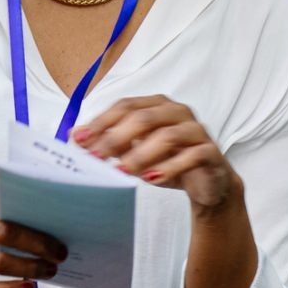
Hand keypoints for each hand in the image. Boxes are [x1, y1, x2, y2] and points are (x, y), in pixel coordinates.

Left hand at [73, 95, 238, 211]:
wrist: (207, 182)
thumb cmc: (169, 160)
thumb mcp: (135, 151)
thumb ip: (110, 141)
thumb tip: (76, 136)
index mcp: (158, 105)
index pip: (126, 106)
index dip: (102, 122)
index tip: (81, 140)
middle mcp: (178, 112)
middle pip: (145, 118)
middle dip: (117, 137)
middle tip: (97, 157)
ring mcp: (196, 131)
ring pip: (168, 135)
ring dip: (141, 154)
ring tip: (123, 170)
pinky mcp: (211, 152)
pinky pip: (192, 156)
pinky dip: (170, 167)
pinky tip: (152, 178)